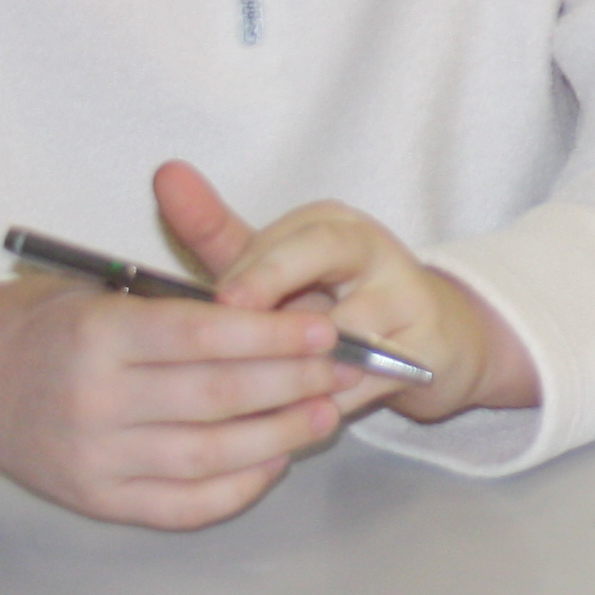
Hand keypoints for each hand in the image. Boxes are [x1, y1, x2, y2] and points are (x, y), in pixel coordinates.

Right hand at [0, 275, 350, 530]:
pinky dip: (238, 486)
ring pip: (209, 455)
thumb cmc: (49, 325)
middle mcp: (93, 401)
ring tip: (325, 414)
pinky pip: (184, 504)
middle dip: (293, 383)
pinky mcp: (98, 501)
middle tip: (346, 370)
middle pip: (215, 397)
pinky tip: (276, 460)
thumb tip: (281, 313)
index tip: (325, 331)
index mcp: (96, 336)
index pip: (201, 336)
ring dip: (279, 436)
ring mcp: (94, 458)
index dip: (271, 336)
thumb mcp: (101, 291)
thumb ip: (178, 306)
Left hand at [155, 162, 531, 427]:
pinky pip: (371, 375)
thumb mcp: (273, 270)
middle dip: (273, 280)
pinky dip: (332, 398)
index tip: (214, 301)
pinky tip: (294, 421)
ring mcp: (404, 292)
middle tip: (231, 311)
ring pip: (348, 324)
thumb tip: (165, 174)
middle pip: (322, 250)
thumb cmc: (332, 301)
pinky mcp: (427, 341)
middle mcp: (370, 246)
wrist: (429, 338)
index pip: (281, 233)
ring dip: (301, 360)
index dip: (246, 269)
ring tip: (251, 392)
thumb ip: (217, 231)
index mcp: (328, 223)